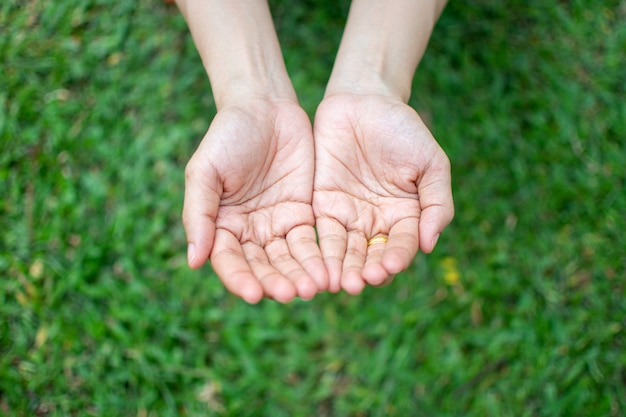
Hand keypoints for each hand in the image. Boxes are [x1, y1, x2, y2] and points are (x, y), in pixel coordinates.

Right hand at [183, 98, 327, 302]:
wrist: (264, 107)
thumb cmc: (227, 135)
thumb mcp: (204, 171)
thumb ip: (198, 214)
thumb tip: (193, 262)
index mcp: (220, 225)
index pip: (228, 261)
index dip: (240, 279)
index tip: (254, 295)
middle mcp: (248, 232)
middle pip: (261, 265)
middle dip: (276, 281)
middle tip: (292, 295)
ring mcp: (276, 225)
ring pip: (288, 259)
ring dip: (300, 275)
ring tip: (313, 289)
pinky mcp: (302, 215)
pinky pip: (310, 242)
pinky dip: (317, 258)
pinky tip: (328, 272)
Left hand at [313, 93, 453, 293]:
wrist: (365, 100)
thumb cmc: (404, 129)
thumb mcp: (431, 163)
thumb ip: (436, 203)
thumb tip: (430, 245)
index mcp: (405, 216)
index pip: (401, 245)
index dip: (397, 257)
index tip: (390, 267)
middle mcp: (376, 222)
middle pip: (371, 255)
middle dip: (365, 270)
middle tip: (359, 282)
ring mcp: (348, 215)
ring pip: (344, 250)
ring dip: (341, 268)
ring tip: (338, 283)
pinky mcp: (321, 205)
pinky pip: (320, 232)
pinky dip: (319, 250)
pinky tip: (318, 264)